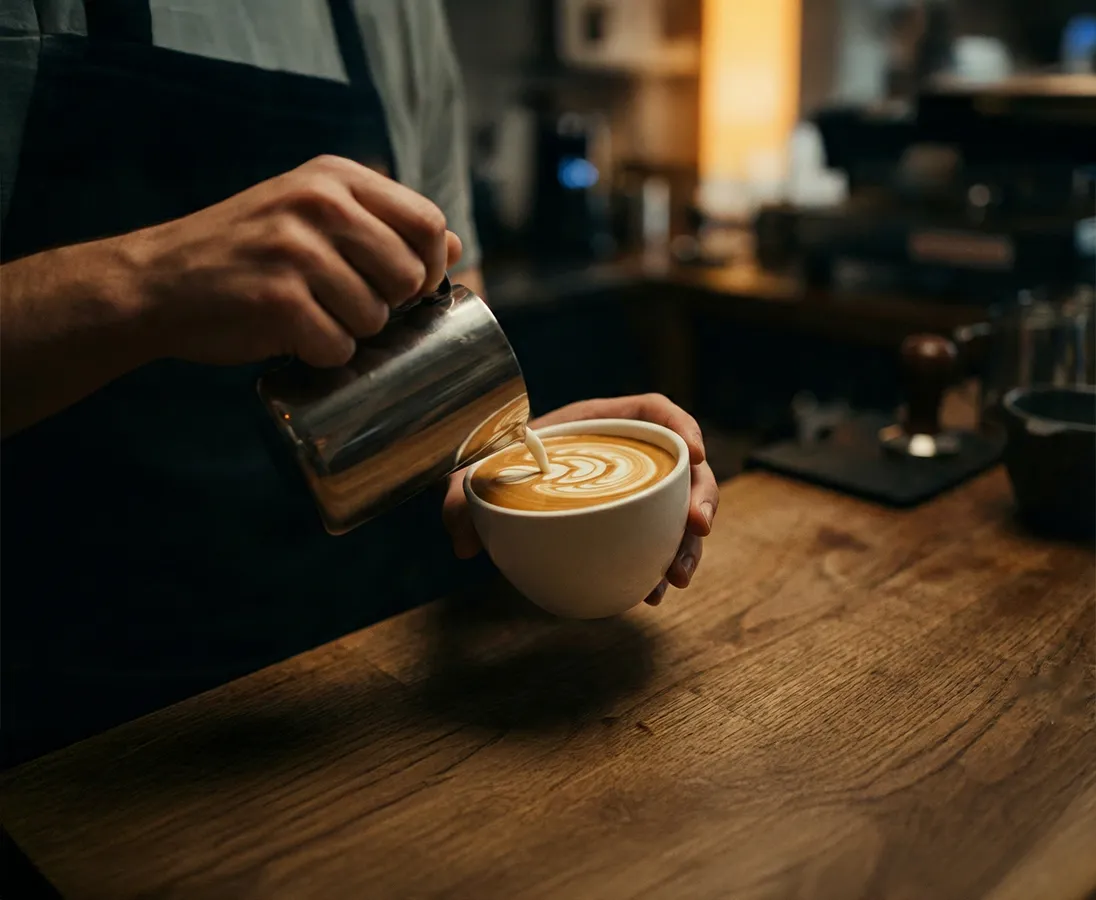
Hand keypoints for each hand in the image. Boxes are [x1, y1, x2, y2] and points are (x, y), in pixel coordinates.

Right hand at [127, 154, 461, 367]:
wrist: (156, 281)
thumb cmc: (245, 253)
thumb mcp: (310, 215)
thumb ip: (380, 223)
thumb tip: (454, 245)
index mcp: (335, 177)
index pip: (428, 222)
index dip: (431, 266)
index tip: (409, 289)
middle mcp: (319, 203)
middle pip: (410, 274)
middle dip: (391, 306)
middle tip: (348, 306)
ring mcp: (296, 249)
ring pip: (376, 317)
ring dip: (352, 332)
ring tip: (311, 316)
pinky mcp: (277, 298)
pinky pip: (337, 346)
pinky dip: (321, 355)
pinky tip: (291, 338)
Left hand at [442, 393, 719, 605]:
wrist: (495, 489)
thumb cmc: (493, 467)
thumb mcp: (474, 475)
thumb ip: (461, 498)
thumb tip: (464, 544)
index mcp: (598, 423)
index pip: (655, 412)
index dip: (684, 426)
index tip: (698, 454)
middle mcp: (625, 454)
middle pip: (684, 466)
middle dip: (701, 498)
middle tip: (697, 532)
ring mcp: (633, 489)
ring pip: (680, 510)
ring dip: (688, 545)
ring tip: (675, 580)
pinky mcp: (629, 522)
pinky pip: (659, 541)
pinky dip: (660, 567)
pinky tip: (651, 593)